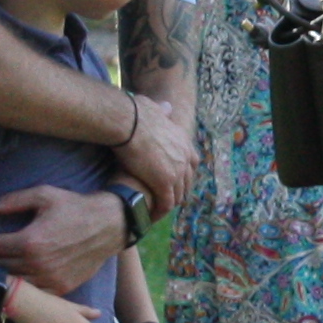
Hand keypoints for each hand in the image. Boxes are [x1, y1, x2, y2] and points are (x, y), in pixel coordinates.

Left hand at [0, 185, 130, 293]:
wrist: (109, 225)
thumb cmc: (75, 207)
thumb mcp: (44, 195)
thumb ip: (14, 201)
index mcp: (29, 241)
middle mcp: (37, 264)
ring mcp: (49, 279)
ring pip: (14, 284)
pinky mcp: (61, 288)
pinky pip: (34, 293)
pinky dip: (20, 290)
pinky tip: (10, 285)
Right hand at [118, 92, 191, 209]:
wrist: (130, 122)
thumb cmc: (136, 113)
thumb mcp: (155, 108)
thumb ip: (162, 111)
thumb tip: (167, 106)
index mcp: (184, 141)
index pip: (192, 163)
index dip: (184, 174)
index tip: (174, 181)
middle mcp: (185, 157)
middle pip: (186, 182)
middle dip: (177, 192)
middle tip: (164, 201)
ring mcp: (177, 172)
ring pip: (177, 196)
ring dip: (167, 204)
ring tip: (155, 211)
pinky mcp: (164, 183)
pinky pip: (165, 204)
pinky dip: (159, 211)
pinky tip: (150, 215)